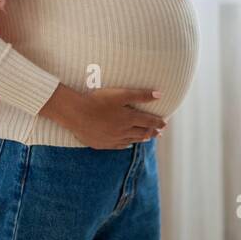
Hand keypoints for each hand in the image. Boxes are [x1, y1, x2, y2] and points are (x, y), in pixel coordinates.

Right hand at [42, 84, 166, 148]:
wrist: (75, 113)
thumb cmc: (98, 100)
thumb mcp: (121, 94)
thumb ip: (141, 95)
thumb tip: (160, 95)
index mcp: (129, 118)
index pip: (149, 122)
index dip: (158, 122)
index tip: (165, 123)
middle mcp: (123, 131)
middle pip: (142, 133)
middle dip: (153, 132)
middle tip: (160, 132)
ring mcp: (112, 139)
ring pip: (131, 140)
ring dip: (142, 138)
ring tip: (148, 137)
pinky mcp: (102, 144)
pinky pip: (118, 146)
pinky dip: (126, 144)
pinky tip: (128, 144)